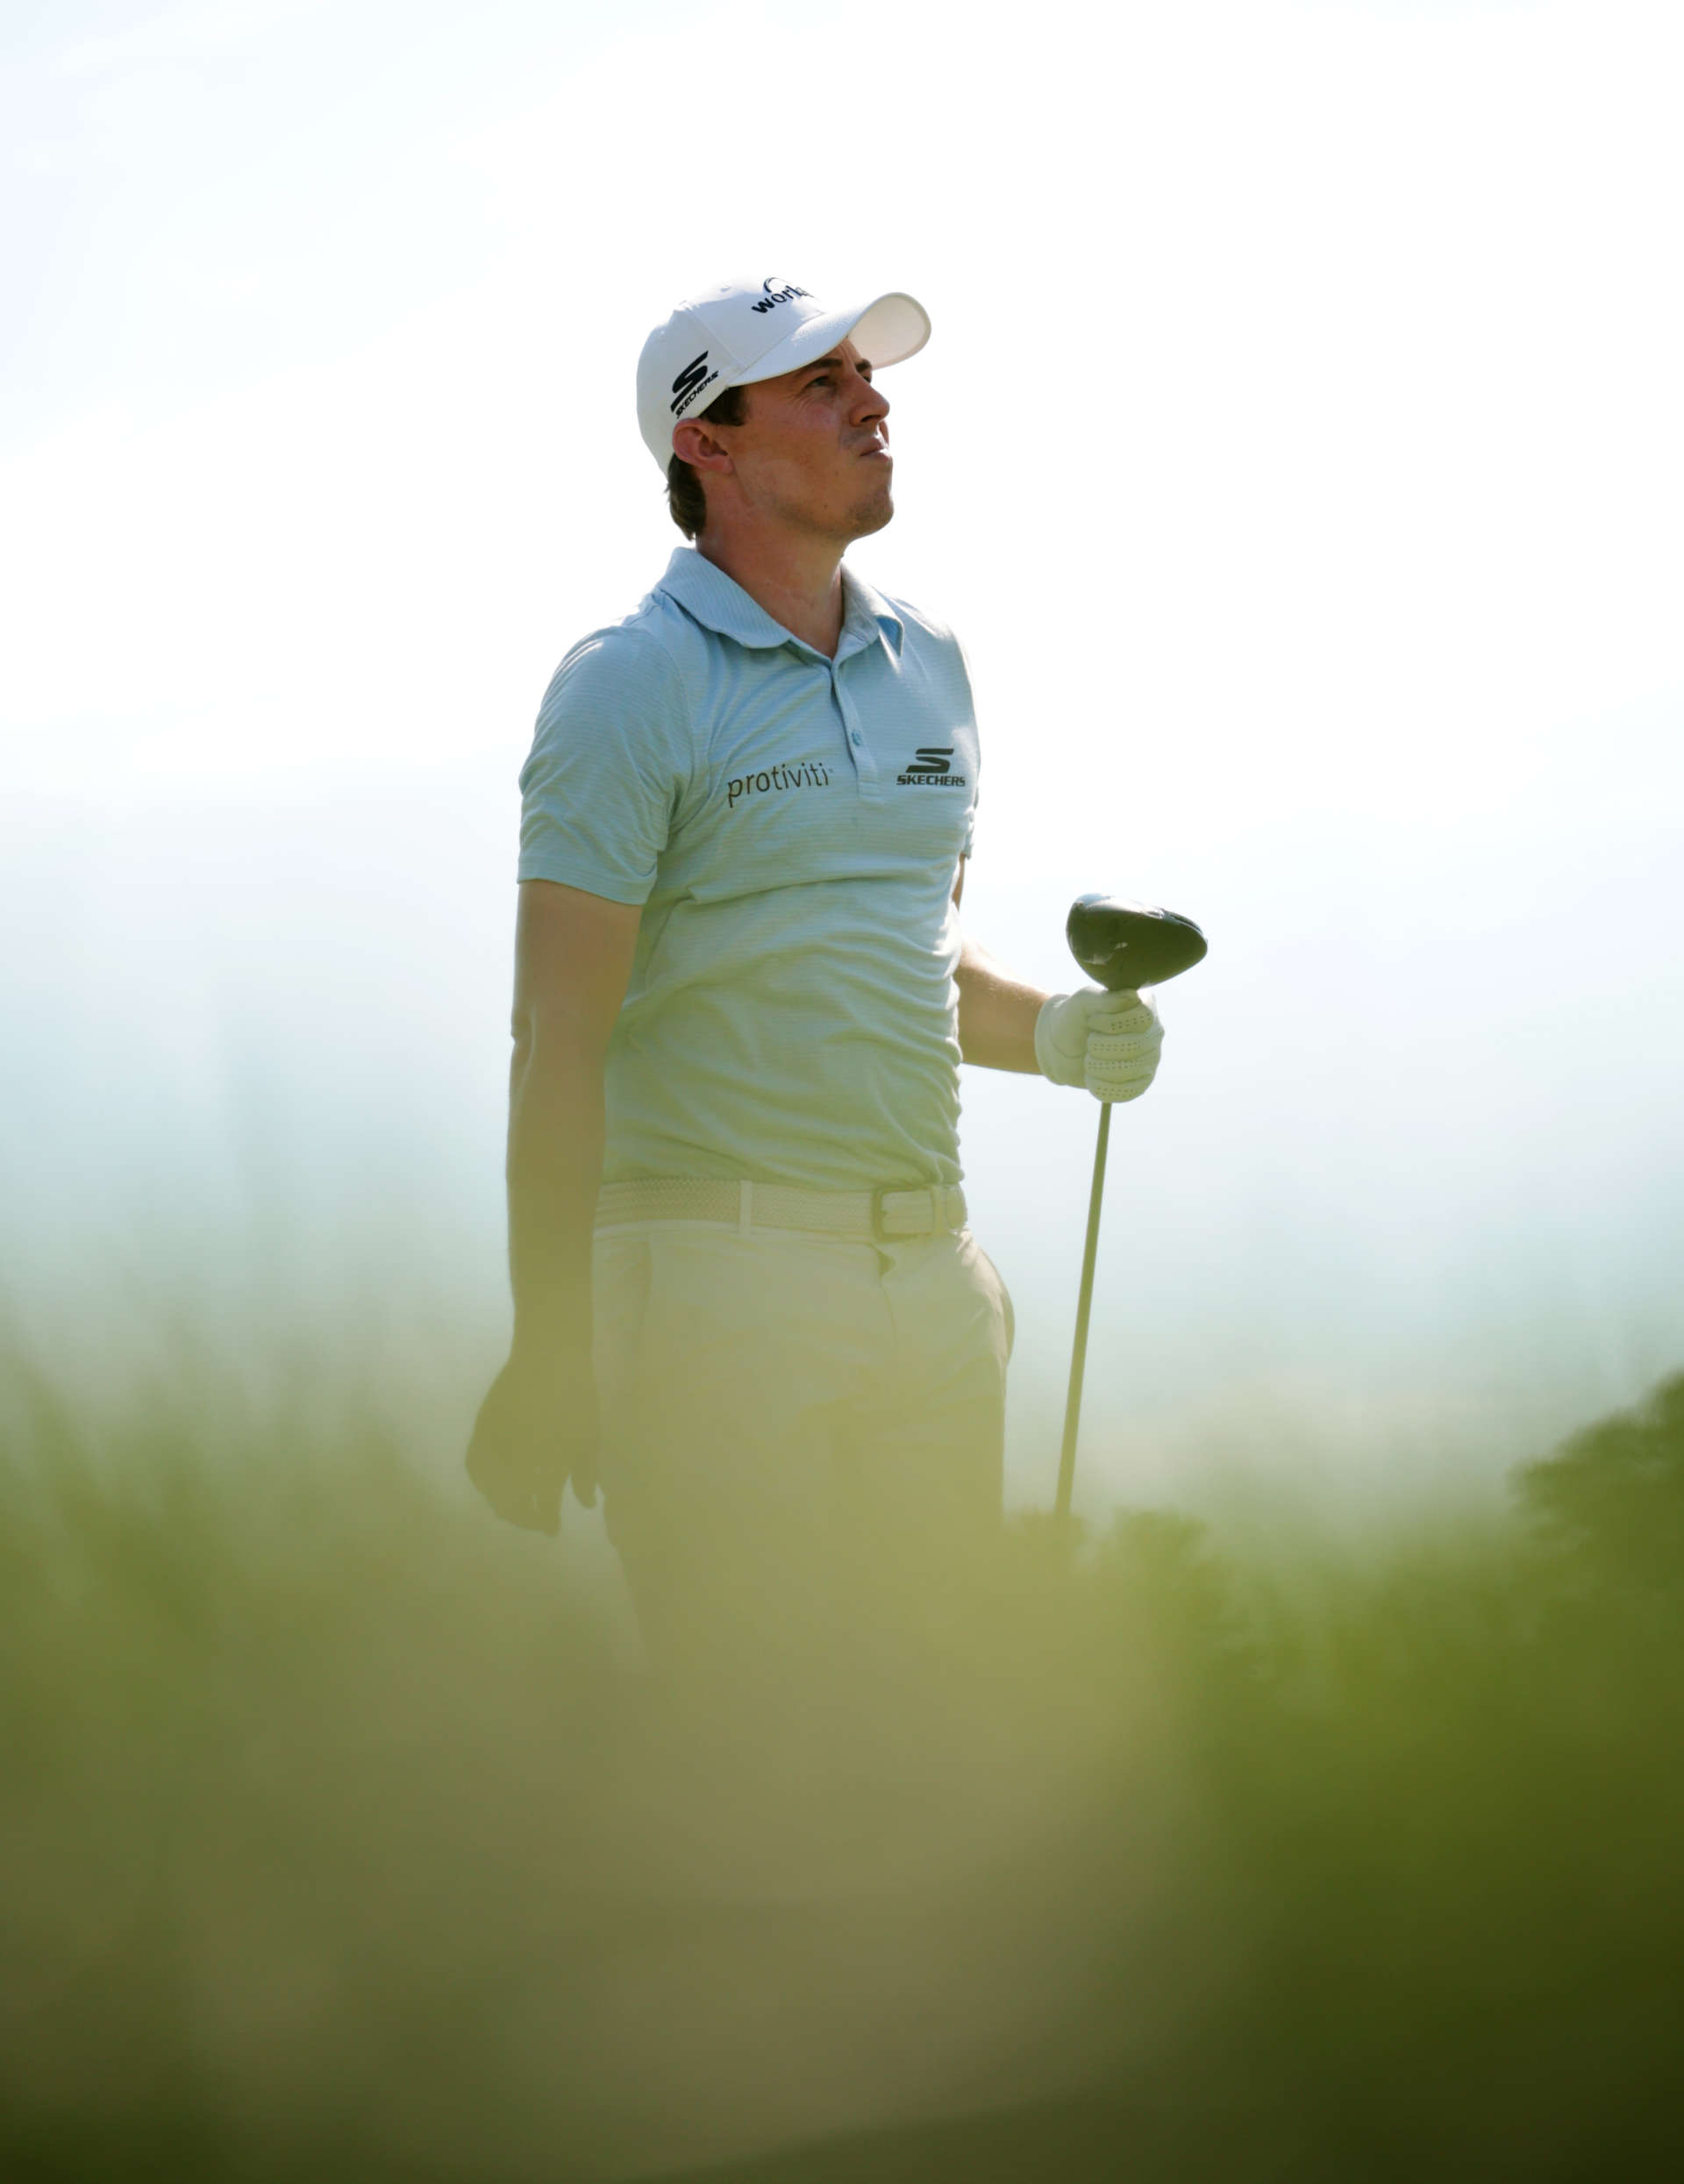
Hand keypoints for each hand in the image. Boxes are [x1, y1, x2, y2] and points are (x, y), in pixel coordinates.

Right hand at [465, 1348, 598, 1534]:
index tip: (552, 1530)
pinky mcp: (483, 1426)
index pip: (543, 1503)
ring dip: (503, 1503)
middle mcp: (519, 1456)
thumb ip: (586, 1473)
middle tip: (537, 1522)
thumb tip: (585, 1505)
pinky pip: (476, 1463)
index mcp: (550, 1459)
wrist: (549, 1354)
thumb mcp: (589, 1436)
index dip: (547, 1519)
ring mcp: (497, 1440)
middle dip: (525, 1516)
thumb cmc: (577, 1395)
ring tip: (515, 1508)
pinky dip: (483, 1481)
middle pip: (514, 1501)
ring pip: (491, 1487)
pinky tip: (493, 1485)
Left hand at [1034, 986, 1163, 1102]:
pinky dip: (1100, 1086)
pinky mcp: (1140, 1083)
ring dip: (1098, 1066)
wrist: (1062, 1046)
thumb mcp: (1084, 1001)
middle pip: (1135, 1047)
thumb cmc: (1076, 1018)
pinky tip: (1091, 1076)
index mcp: (1144, 1006)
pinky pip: (1126, 1092)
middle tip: (1089, 1042)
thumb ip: (1105, 998)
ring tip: (1089, 1059)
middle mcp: (1153, 1032)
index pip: (1142, 1017)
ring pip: (1130, 1071)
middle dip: (1101, 1047)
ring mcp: (1150, 1059)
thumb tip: (1132, 998)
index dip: (1111, 1023)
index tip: (1092, 1021)